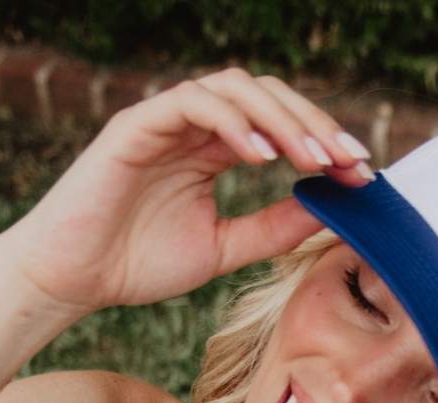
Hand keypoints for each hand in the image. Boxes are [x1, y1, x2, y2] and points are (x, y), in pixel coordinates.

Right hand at [2, 70, 371, 315]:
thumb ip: (273, 228)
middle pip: (267, 98)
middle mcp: (195, 126)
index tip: (362, 176)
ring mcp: (166, 120)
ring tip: (315, 158)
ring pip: (235, 89)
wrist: (75, 279)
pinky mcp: (137, 124)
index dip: (324, 144)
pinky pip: (193, 102)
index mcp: (214, 149)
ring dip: (282, 120)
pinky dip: (232, 123)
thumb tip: (329, 212)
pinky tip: (263, 156)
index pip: (280, 126)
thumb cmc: (138, 264)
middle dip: (316, 125)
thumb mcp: (225, 249)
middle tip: (352, 160)